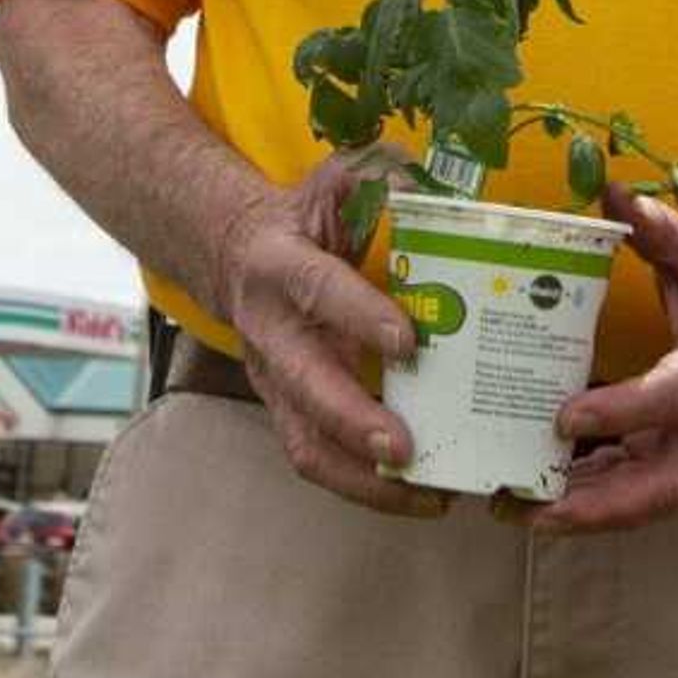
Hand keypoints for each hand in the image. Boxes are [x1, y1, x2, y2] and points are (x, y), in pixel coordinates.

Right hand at [209, 154, 441, 518]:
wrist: (234, 253)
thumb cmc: (306, 216)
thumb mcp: (336, 181)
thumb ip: (382, 180)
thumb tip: (444, 194)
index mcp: (281, 266)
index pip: (320, 291)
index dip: (360, 317)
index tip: (409, 342)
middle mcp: (271, 332)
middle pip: (304, 388)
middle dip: (352, 422)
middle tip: (404, 450)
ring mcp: (276, 381)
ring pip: (305, 443)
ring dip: (363, 480)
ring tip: (428, 496)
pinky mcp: (289, 411)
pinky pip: (320, 460)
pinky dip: (368, 490)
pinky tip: (424, 497)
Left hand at [526, 184, 677, 535]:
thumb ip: (657, 228)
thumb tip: (609, 191)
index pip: (673, 398)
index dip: (623, 413)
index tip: (565, 418)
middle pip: (659, 486)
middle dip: (594, 505)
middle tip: (528, 505)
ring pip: (645, 501)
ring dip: (582, 513)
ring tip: (514, 510)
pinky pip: (637, 492)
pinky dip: (590, 501)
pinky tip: (538, 498)